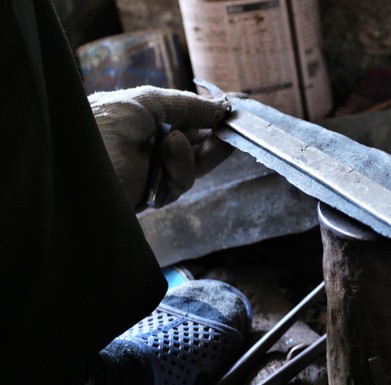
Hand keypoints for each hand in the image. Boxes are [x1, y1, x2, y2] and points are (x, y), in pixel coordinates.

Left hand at [89, 86, 231, 208]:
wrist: (78, 168)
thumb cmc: (102, 126)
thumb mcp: (145, 102)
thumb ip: (185, 104)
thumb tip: (221, 107)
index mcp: (134, 119)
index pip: (178, 117)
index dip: (204, 115)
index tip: (230, 111)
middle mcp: (142, 146)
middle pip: (191, 143)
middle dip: (211, 137)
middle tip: (232, 129)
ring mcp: (148, 172)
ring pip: (191, 164)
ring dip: (193, 152)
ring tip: (184, 141)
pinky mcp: (152, 196)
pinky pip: (181, 182)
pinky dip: (182, 167)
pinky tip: (171, 152)